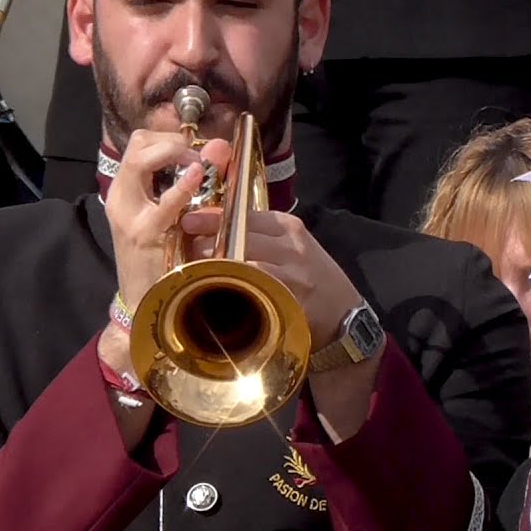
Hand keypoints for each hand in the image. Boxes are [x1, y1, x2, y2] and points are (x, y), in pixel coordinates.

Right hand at [104, 130, 232, 314]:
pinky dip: (181, 187)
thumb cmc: (162, 258)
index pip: (140, 142)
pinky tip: (196, 176)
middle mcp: (122, 198)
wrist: (144, 302)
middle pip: (138, 146)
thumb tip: (220, 147)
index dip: (171, 136)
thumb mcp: (171, 216)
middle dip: (172, 140)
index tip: (196, 147)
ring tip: (198, 163)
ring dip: (173, 152)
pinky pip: (164, 204)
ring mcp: (131, 215)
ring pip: (140, 163)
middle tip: (198, 154)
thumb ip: (192, 183)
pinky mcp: (147, 235)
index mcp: (127, 191)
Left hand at [180, 209, 363, 347]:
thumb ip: (262, 237)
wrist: (345, 315)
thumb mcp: (293, 248)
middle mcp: (292, 245)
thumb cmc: (314, 279)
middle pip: (241, 234)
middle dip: (209, 237)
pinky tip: (215, 290)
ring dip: (215, 263)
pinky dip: (233, 286)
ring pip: (245, 259)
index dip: (214, 217)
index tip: (189, 219)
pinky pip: (255, 286)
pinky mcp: (291, 297)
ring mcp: (292, 272)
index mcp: (290, 228)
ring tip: (194, 266)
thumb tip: (216, 229)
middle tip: (185, 242)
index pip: (245, 215)